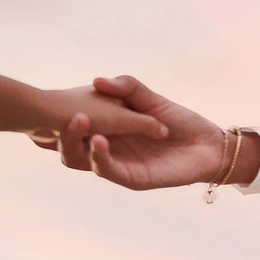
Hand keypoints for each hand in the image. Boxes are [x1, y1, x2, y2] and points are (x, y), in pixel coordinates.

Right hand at [57, 76, 225, 190]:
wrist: (210, 145)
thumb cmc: (180, 122)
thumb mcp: (152, 100)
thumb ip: (127, 88)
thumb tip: (97, 81)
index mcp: (107, 131)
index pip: (73, 127)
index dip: (58, 117)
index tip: (49, 100)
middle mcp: (107, 149)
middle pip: (69, 145)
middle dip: (62, 130)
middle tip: (65, 111)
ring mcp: (117, 165)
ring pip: (83, 159)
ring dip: (76, 142)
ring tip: (79, 121)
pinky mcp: (132, 178)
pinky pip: (109, 170)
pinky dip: (100, 156)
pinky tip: (98, 141)